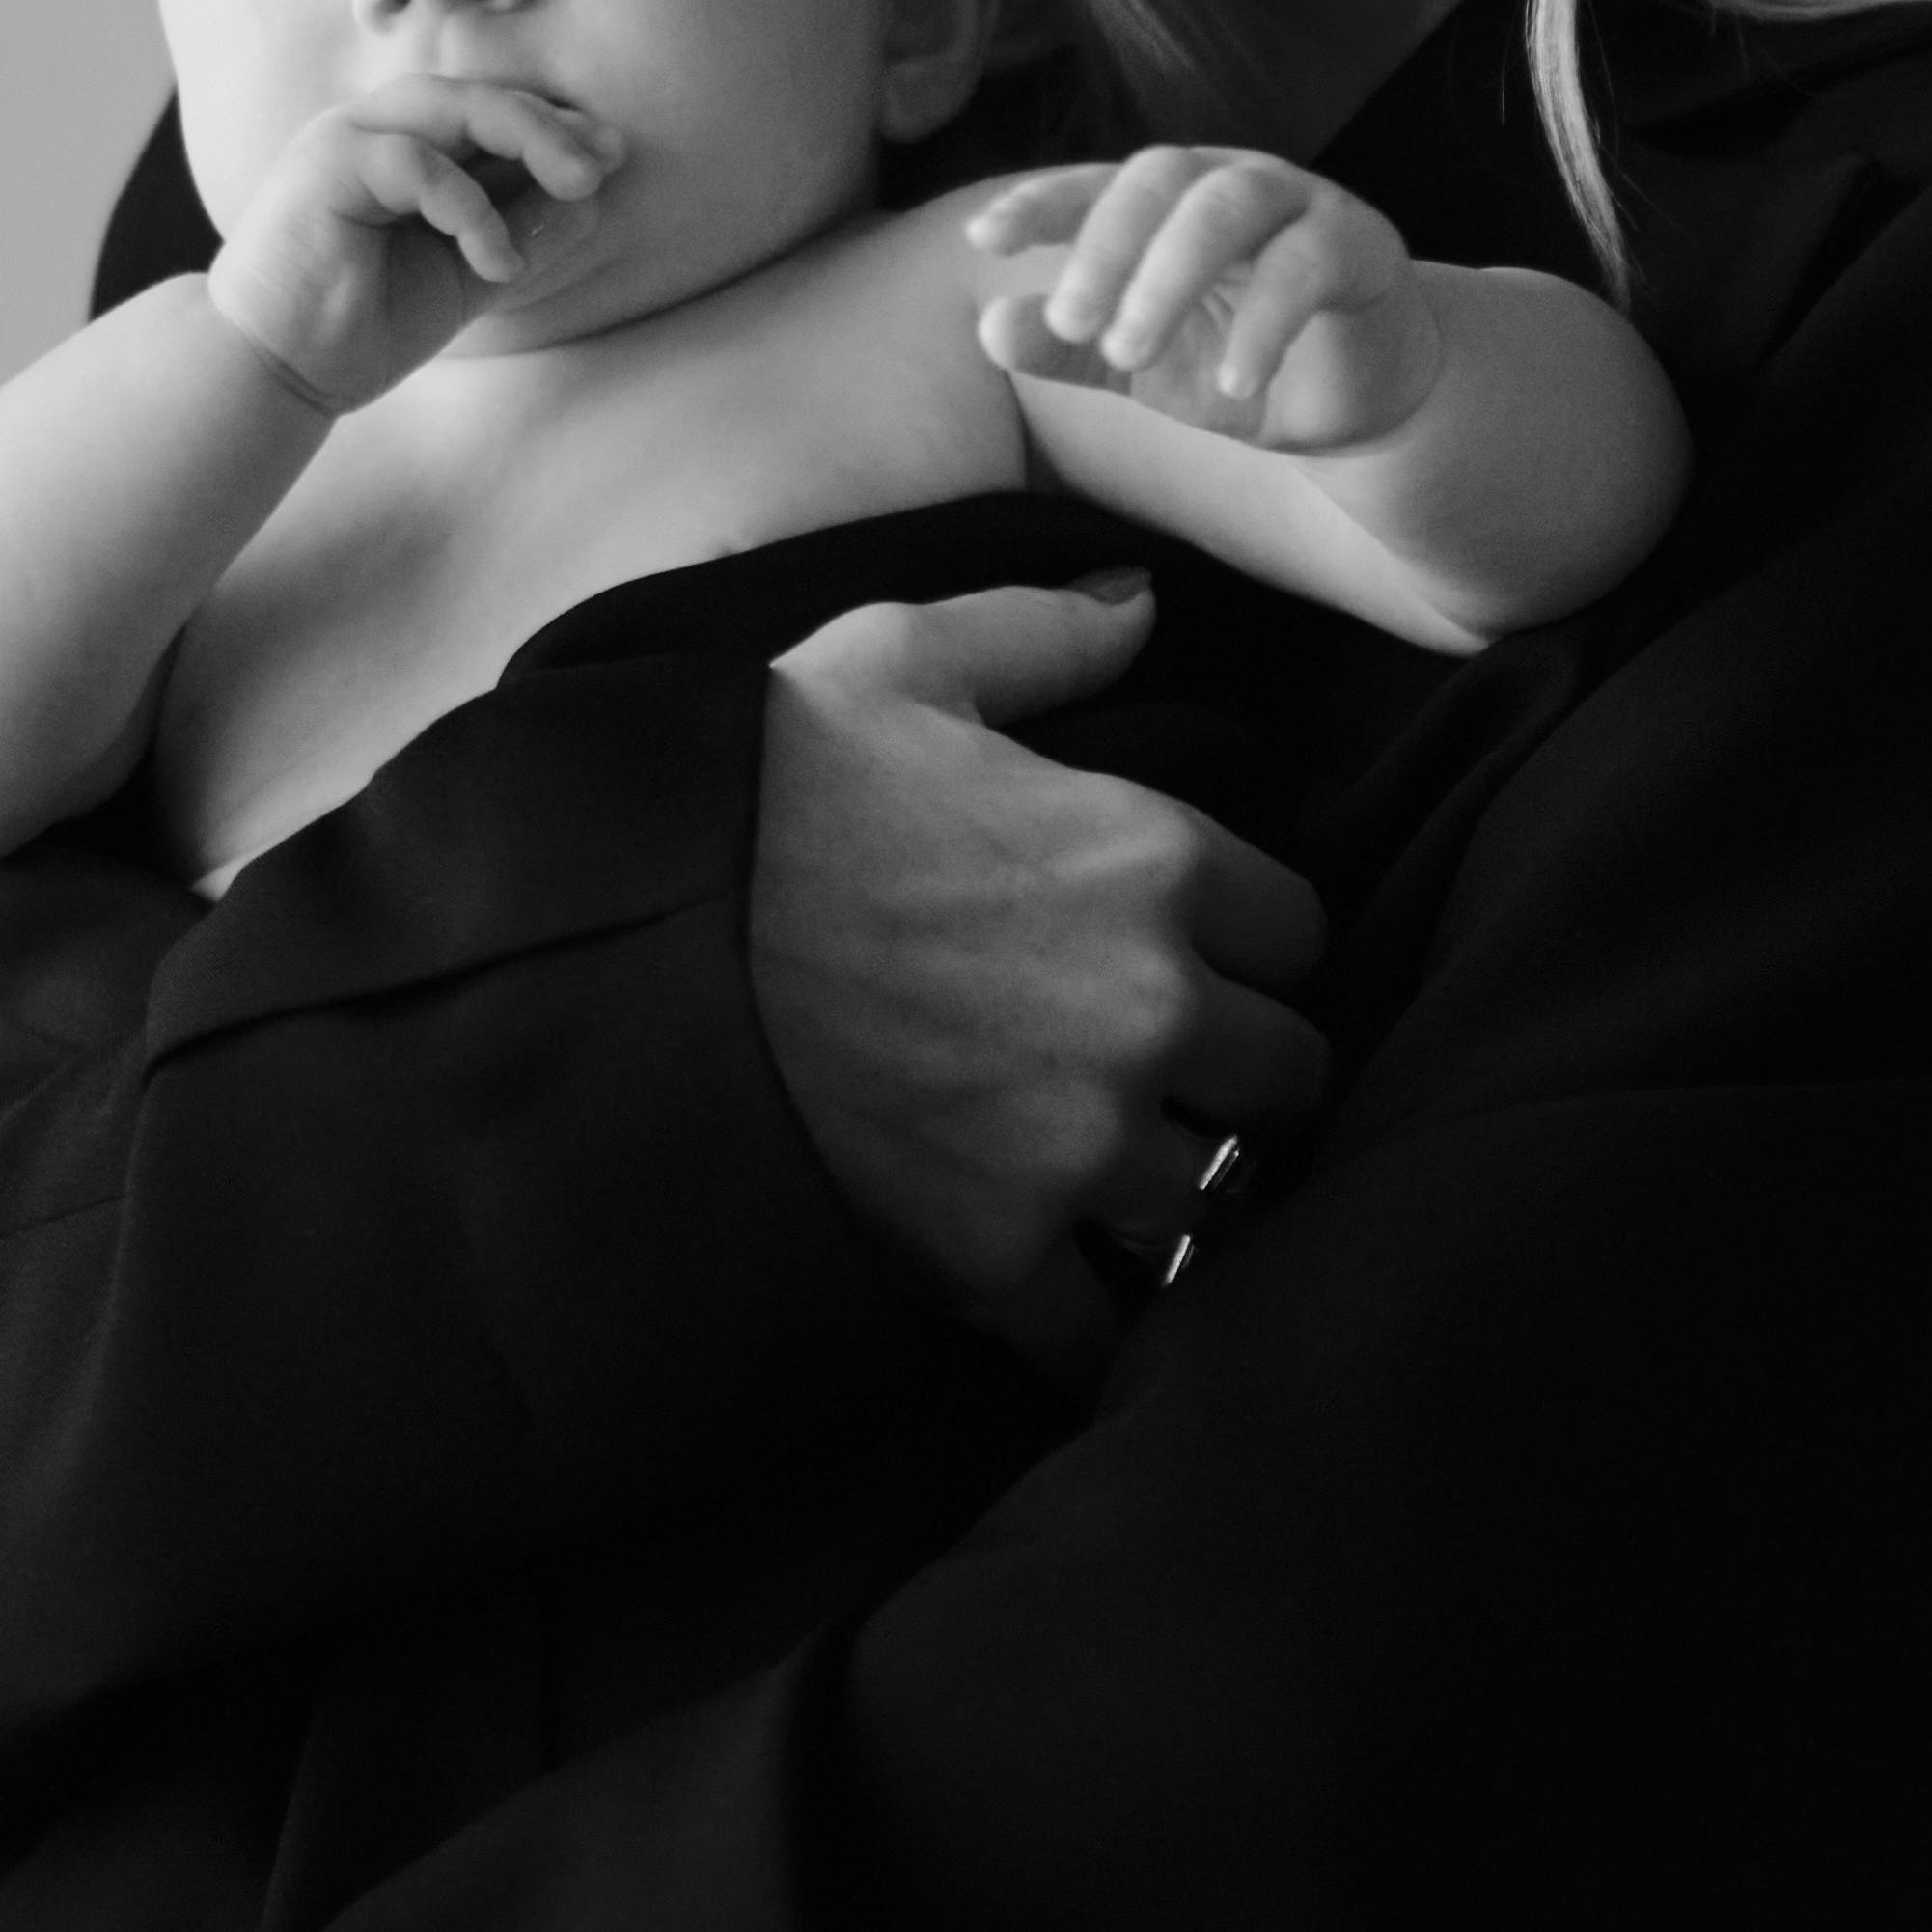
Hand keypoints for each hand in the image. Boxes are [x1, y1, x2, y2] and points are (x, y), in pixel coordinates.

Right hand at [204, 77, 620, 412]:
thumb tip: (591, 197)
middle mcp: (378, 130)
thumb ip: (521, 234)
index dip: (555, 128)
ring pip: (452, 105)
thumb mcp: (465, 276)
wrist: (277, 373)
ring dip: (527, 140)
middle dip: (551, 125)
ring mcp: (348, 138)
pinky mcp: (325, 163)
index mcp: (409, 149)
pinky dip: (469, 205)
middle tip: (603, 165)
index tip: (611, 157)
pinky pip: (416, 160)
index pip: (491, 115)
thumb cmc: (359, 325)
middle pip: (479, 96)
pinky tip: (496, 260)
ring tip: (578, 187)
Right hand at [753, 582, 1327, 1372]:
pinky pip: (1106, 1329)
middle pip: (1291, 1077)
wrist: (629, 950)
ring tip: (1115, 1179)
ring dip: (1173, 1191)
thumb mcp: (892, 664)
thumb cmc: (762, 792)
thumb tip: (1143, 602)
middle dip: (1241, 1076)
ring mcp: (1082, 1144)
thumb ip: (1039, 635)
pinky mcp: (1000, 1253)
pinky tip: (1068, 1300)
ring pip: (1217, 1200)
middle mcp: (1150, 1009)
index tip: (1199, 954)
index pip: (1302, 931)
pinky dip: (1093, 1326)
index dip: (1250, 943)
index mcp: (1153, 860)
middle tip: (1175, 1075)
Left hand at [966, 149, 1443, 454]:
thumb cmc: (1238, 365)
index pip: (1095, 186)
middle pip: (1157, 179)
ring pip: (1225, 207)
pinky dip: (1262, 324)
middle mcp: (1227, 181)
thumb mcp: (1141, 370)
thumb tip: (988, 330)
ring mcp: (1297, 203)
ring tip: (1130, 351)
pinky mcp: (1358, 244)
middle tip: (1069, 322)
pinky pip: (1303, 267)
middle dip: (1104, 249)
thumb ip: (1069, 350)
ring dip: (1168, 276)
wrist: (1353, 404)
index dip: (1040, 203)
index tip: (986, 238)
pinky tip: (1235, 383)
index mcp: (1167, 201)